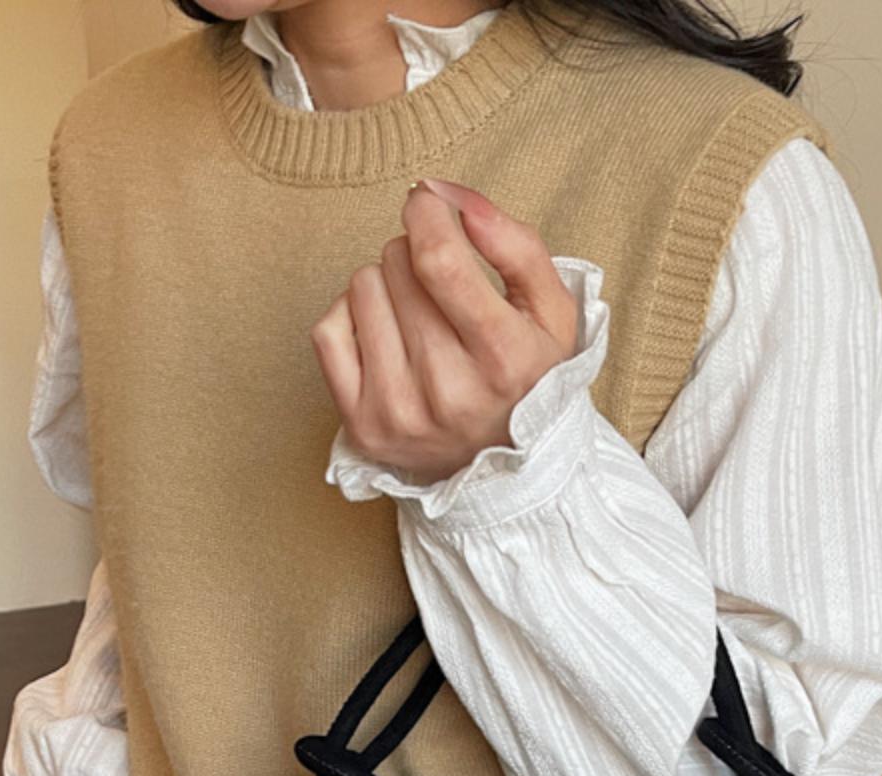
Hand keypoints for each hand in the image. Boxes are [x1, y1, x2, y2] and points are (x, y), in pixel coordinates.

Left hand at [311, 177, 578, 484]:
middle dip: (416, 254)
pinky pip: (328, 330)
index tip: (427, 203)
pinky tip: (384, 334)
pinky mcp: (362, 426)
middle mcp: (449, 392)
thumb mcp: (553, 313)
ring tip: (417, 316)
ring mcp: (400, 413)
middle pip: (399, 264)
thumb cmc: (530, 378)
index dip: (426, 213)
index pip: (438, 259)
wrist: (510, 471)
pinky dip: (352, 317)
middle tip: (439, 285)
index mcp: (503, 359)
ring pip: (363, 287)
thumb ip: (517, 246)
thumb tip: (454, 198)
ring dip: (387, 285)